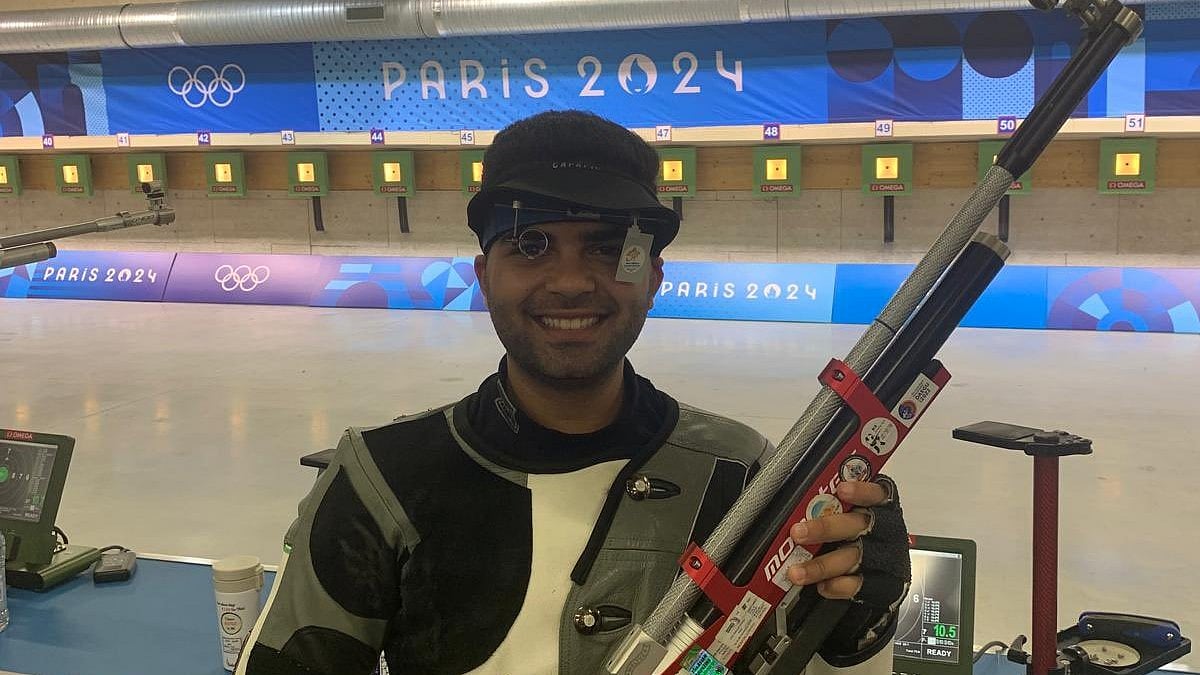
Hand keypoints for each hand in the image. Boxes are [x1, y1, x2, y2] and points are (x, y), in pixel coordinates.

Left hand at [784, 474, 911, 662]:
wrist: (888, 572)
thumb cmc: (860, 532)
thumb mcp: (853, 512)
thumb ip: (832, 505)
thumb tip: (795, 502)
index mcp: (879, 508)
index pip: (875, 494)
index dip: (861, 491)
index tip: (841, 490)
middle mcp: (883, 531)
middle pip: (855, 526)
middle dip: (825, 528)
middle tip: (798, 533)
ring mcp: (884, 558)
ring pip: (852, 558)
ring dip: (822, 566)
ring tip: (797, 572)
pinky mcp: (882, 583)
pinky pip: (859, 585)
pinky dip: (839, 586)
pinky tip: (822, 586)